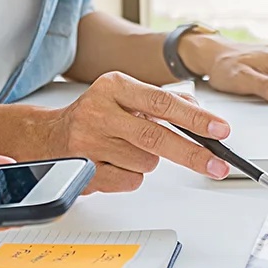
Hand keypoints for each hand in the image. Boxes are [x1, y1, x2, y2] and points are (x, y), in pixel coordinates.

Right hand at [38, 72, 233, 192]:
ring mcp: (90, 143)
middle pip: (156, 137)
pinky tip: (114, 163)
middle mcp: (99, 112)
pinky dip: (131, 176)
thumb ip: (162, 101)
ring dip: (147, 161)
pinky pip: (130, 181)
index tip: (220, 130)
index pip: (162, 103)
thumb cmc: (95, 115)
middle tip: (216, 165)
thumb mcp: (124, 96)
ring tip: (126, 149)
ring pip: (146, 163)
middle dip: (192, 154)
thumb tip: (200, 113)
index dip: (195, 118)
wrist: (47, 137)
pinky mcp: (86, 171)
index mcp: (114, 86)